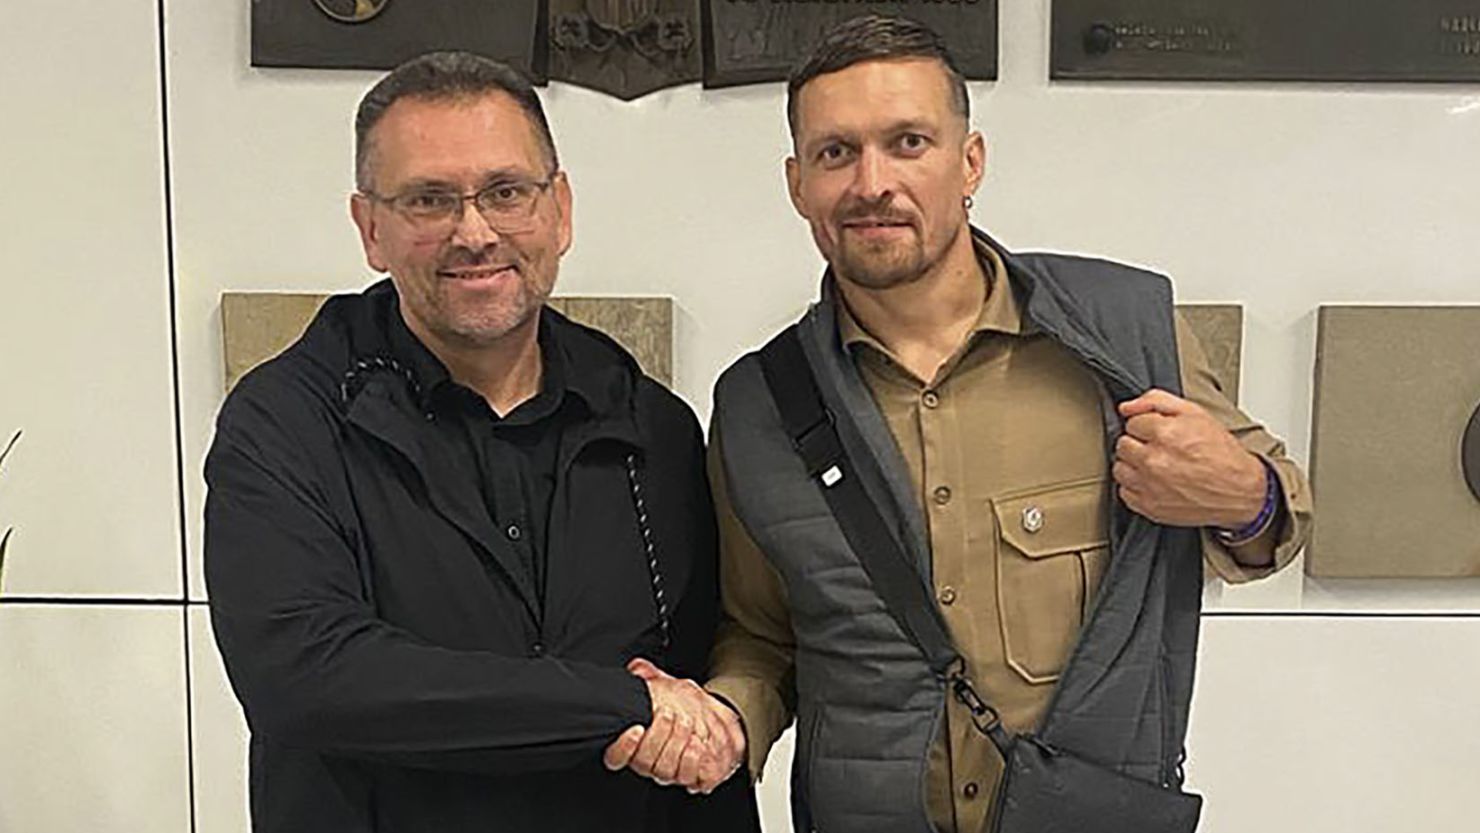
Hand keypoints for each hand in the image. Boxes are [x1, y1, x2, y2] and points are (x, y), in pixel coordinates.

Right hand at [602, 658, 745, 793]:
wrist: (716, 722)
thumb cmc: (685, 705)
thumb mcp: (668, 688)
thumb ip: (650, 678)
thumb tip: (637, 667)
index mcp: (636, 745)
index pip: (616, 756)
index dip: (624, 747)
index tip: (636, 728)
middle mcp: (649, 762)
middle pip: (644, 760)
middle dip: (658, 734)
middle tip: (668, 713)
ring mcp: (669, 772)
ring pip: (664, 770)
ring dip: (676, 743)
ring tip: (685, 721)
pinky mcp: (691, 778)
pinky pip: (687, 777)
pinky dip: (691, 760)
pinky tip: (696, 743)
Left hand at [1113, 389, 1266, 528]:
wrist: (1240, 490)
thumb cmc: (1222, 453)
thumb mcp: (1196, 413)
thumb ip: (1156, 401)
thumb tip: (1126, 407)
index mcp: (1165, 433)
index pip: (1131, 423)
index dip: (1146, 426)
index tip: (1159, 433)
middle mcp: (1153, 460)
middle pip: (1123, 445)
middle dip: (1139, 444)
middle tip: (1160, 449)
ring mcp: (1150, 485)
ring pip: (1120, 468)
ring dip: (1134, 465)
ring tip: (1156, 465)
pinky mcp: (1150, 507)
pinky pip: (1124, 492)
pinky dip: (1136, 487)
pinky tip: (1154, 482)